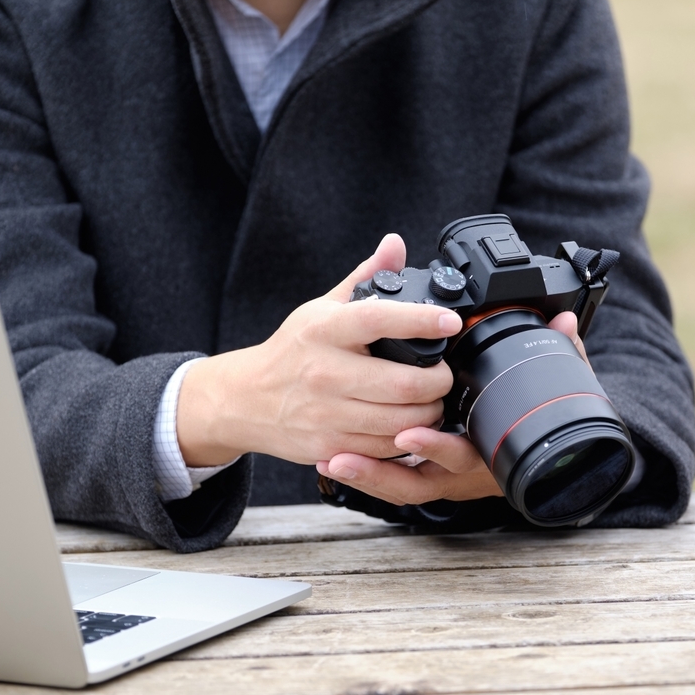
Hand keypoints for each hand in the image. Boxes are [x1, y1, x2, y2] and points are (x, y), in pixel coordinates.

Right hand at [175, 234, 462, 467]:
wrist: (244, 399)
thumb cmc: (293, 351)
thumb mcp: (321, 309)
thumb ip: (365, 278)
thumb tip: (395, 245)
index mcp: (325, 331)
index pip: (380, 320)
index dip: (422, 321)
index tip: (450, 321)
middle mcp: (325, 372)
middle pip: (405, 384)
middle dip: (439, 381)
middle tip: (444, 374)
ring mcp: (326, 413)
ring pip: (401, 422)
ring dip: (429, 413)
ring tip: (431, 400)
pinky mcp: (329, 446)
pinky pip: (384, 449)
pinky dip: (407, 438)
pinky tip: (410, 424)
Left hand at [315, 309, 591, 505]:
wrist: (552, 466)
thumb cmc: (546, 426)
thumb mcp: (555, 390)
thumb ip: (560, 356)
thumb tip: (565, 322)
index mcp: (494, 455)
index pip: (466, 457)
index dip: (439, 449)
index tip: (410, 435)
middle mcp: (468, 476)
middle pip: (421, 484)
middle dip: (384, 473)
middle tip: (347, 456)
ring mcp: (448, 482)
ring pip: (403, 489)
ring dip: (368, 477)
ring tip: (334, 460)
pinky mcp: (431, 480)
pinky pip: (396, 485)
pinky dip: (368, 475)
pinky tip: (336, 459)